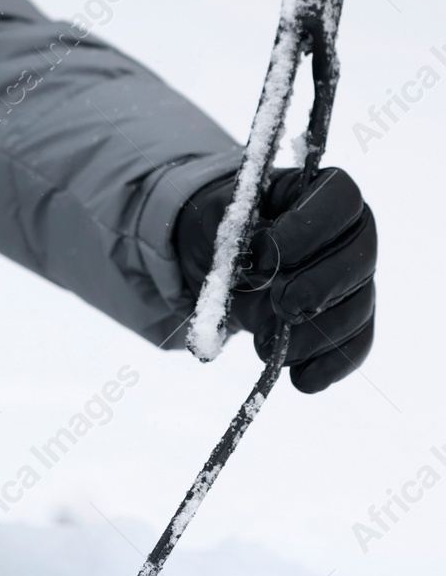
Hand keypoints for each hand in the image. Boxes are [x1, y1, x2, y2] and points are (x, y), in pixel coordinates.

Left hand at [177, 167, 375, 392]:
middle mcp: (350, 235)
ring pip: (357, 309)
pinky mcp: (343, 322)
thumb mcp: (216, 219)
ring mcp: (353, 281)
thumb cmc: (222, 230)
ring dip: (312, 336)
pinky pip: (353, 347)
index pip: (341, 200)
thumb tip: (259, 256)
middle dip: (316, 289)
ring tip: (262, 345)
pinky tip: (301, 380)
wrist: (218, 262)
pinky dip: (328, 367)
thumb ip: (235, 229)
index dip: (309, 228)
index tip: (265, 254)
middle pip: (359, 260)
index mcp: (321, 195)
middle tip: (278, 305)